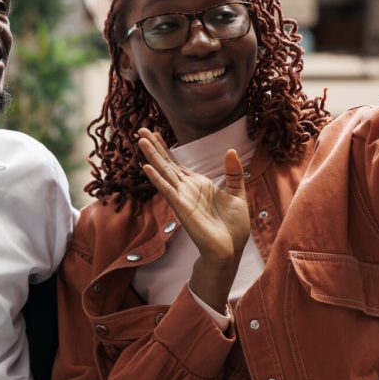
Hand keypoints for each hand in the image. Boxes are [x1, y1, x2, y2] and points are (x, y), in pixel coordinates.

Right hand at [137, 127, 249, 265]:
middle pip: (167, 164)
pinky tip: (147, 167)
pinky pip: (167, 190)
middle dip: (155, 147)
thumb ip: (233, 173)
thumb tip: (230, 150)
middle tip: (141, 130)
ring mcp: (183, 198)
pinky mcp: (182, 208)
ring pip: (164, 173)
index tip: (155, 134)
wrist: (231, 249)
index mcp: (198, 185)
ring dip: (153, 157)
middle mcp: (187, 189)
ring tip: (141, 140)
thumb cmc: (233, 226)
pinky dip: (157, 179)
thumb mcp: (238, 194)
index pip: (177, 164)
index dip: (166, 149)